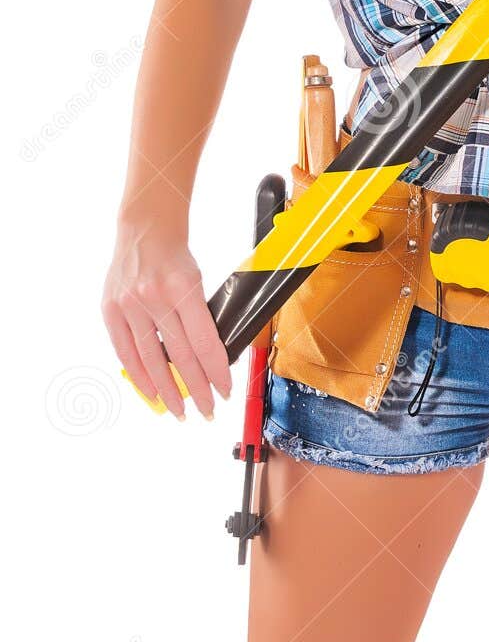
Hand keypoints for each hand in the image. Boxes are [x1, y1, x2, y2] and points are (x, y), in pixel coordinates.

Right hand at [102, 223, 233, 419]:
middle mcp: (154, 297)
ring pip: (151, 359)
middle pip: (179, 355)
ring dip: (167, 390)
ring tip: (180, 411)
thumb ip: (201, 317)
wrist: (145, 230)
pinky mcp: (110, 309)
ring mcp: (129, 304)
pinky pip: (125, 351)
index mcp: (183, 288)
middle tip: (207, 410)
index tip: (225, 391)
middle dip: (196, 388)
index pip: (204, 341)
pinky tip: (152, 393)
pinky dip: (139, 375)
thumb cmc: (176, 258)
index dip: (215, 371)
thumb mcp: (198, 281)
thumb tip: (211, 359)